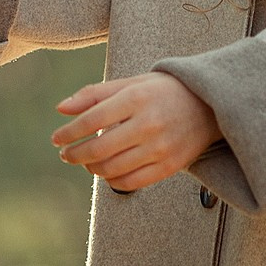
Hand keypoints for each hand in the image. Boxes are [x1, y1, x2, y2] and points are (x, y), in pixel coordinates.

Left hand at [52, 72, 221, 192]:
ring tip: (86, 161)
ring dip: (91, 168)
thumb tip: (60, 109)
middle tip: (66, 154)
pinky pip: (131, 182)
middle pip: (99, 148)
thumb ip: (95, 94)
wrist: (209, 105)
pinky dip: (112, 181)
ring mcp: (161, 148)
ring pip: (112, 168)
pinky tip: (107, 171)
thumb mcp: (131, 83)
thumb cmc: (163, 91)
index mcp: (137, 98)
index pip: (91, 119)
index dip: (69, 132)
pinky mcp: (170, 166)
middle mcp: (149, 124)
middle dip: (75, 154)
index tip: (56, 138)